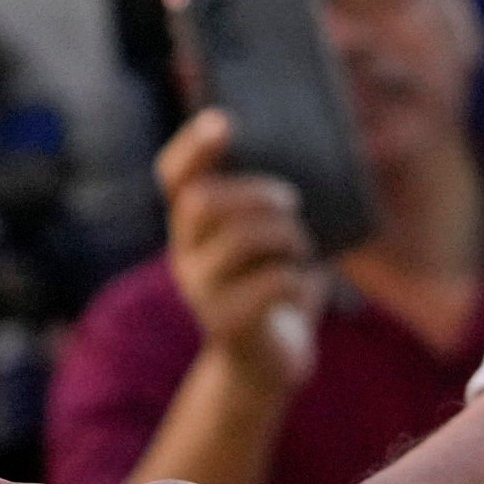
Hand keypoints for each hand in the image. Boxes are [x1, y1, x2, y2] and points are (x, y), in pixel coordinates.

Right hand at [157, 110, 325, 385]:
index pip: (174, 175)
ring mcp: (200, 290)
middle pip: (202, 202)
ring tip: (301, 249)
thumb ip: (270, 201)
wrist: (269, 361)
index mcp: (192, 223)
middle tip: (292, 202)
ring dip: (287, 236)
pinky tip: (304, 286)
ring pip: (241, 239)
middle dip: (255, 192)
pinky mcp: (226, 324)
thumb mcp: (268, 236)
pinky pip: (272, 283)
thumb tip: (309, 151)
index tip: (224, 122)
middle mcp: (185, 253)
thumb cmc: (275, 281)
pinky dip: (299, 277)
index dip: (193, 146)